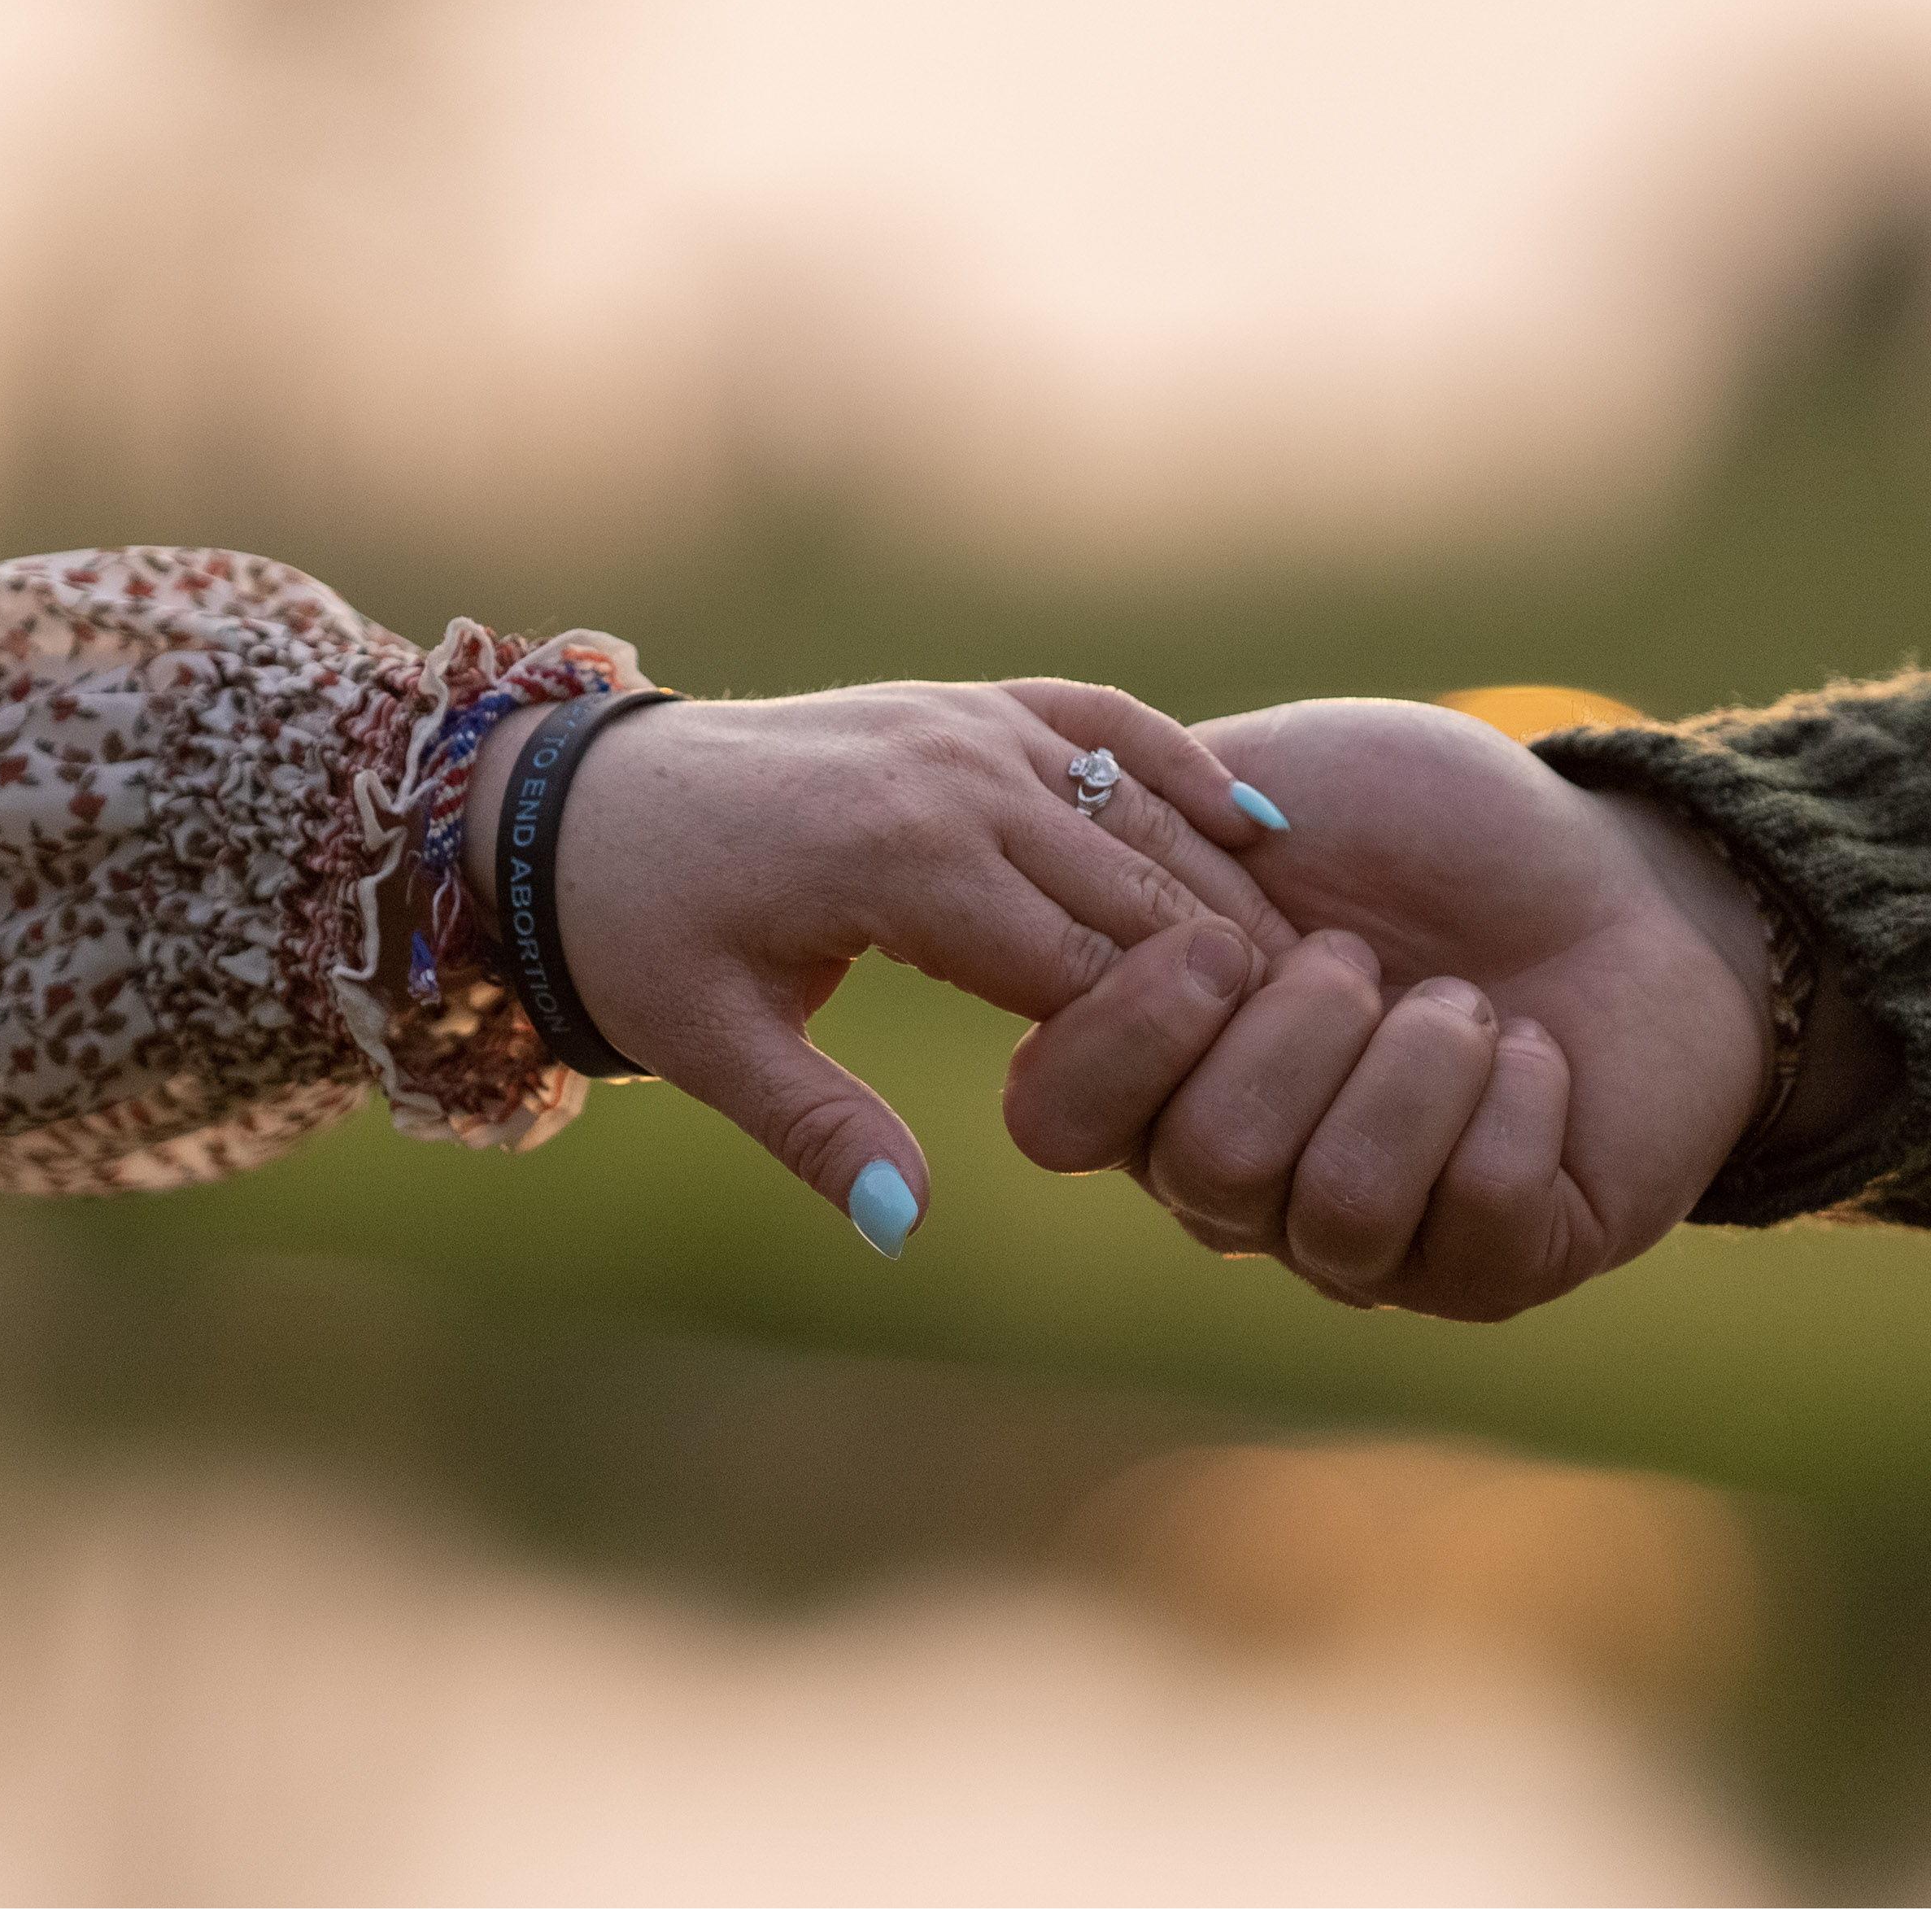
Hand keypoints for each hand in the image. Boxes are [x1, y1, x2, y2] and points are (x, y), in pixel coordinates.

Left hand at [460, 679, 1296, 1248]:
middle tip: (1347, 1048)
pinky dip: (1185, 767)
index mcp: (905, 867)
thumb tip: (907, 1229)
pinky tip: (1263, 824)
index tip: (1270, 1102)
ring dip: (1231, 886)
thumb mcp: (710, 1045)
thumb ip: (818, 1133)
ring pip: (1141, 807)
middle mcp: (957, 778)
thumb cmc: (645, 936)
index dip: (1184, 1041)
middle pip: (1140, 889)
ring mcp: (970, 725)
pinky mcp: (971, 701)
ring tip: (1334, 969)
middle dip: (1238, 972)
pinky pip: (1107, 721)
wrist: (583, 804)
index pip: (1088, 968)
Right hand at [1003, 697, 1886, 1318]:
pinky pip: (1472, 1224)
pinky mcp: (1489, 1270)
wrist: (1622, 871)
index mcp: (1158, 1067)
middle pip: (1207, 1166)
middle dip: (1310, 1028)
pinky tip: (1538, 1056)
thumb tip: (1049, 864)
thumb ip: (1141, 833)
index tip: (1229, 934)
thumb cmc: (1431, 828)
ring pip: (1340, 1205)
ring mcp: (1361, 1242)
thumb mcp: (1270, 790)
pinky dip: (1517, 1105)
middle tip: (1374, 955)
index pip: (1056, 1119)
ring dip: (1423, 1064)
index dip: (1130, 1034)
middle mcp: (1236, 1179)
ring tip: (1468, 1002)